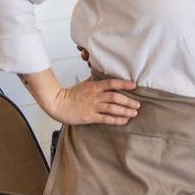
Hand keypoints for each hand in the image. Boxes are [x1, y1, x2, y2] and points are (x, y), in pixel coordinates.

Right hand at [18, 69, 139, 124]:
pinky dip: (115, 120)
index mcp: (94, 86)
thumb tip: (104, 73)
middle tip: (138, 104)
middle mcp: (94, 96)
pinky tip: (124, 121)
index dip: (124, 84)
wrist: (57, 104)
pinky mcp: (89, 117)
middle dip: (128, 101)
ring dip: (125, 110)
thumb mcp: (84, 83)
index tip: (134, 86)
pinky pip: (105, 119)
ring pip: (112, 108)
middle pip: (115, 97)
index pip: (112, 83)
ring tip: (134, 113)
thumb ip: (95, 79)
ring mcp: (92, 106)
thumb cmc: (71, 94)